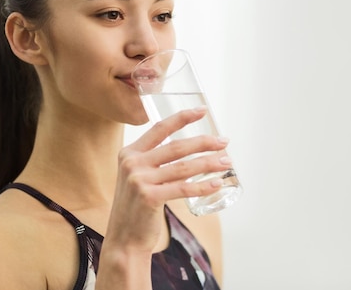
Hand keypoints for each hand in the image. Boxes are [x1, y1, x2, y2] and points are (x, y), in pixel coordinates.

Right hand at [104, 106, 230, 254]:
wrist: (124, 239)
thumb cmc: (136, 208)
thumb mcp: (137, 178)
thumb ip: (153, 162)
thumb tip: (189, 151)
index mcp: (129, 153)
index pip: (159, 129)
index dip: (182, 118)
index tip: (202, 110)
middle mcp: (132, 163)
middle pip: (176, 147)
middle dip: (204, 142)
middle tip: (224, 142)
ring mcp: (139, 180)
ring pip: (183, 167)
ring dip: (209, 163)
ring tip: (226, 162)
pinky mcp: (149, 197)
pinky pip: (183, 188)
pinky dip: (203, 186)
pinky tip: (217, 183)